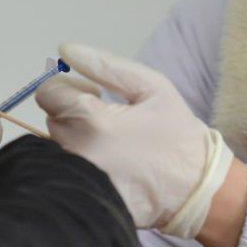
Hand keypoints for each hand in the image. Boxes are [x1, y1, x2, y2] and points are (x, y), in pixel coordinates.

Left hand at [36, 44, 233, 237]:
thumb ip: (106, 65)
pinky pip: (65, 172)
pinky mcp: (81, 198)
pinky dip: (79, 164)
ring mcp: (77, 181)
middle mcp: (76, 153)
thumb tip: (64, 48)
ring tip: (110, 144)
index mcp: (93, 122)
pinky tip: (108, 166)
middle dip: (73, 113)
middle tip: (109, 121)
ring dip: (75, 139)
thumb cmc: (177, 135)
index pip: (48, 94)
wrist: (197, 190)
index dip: (72, 89)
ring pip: (55, 146)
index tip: (97, 97)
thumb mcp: (152, 87)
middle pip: (51, 119)